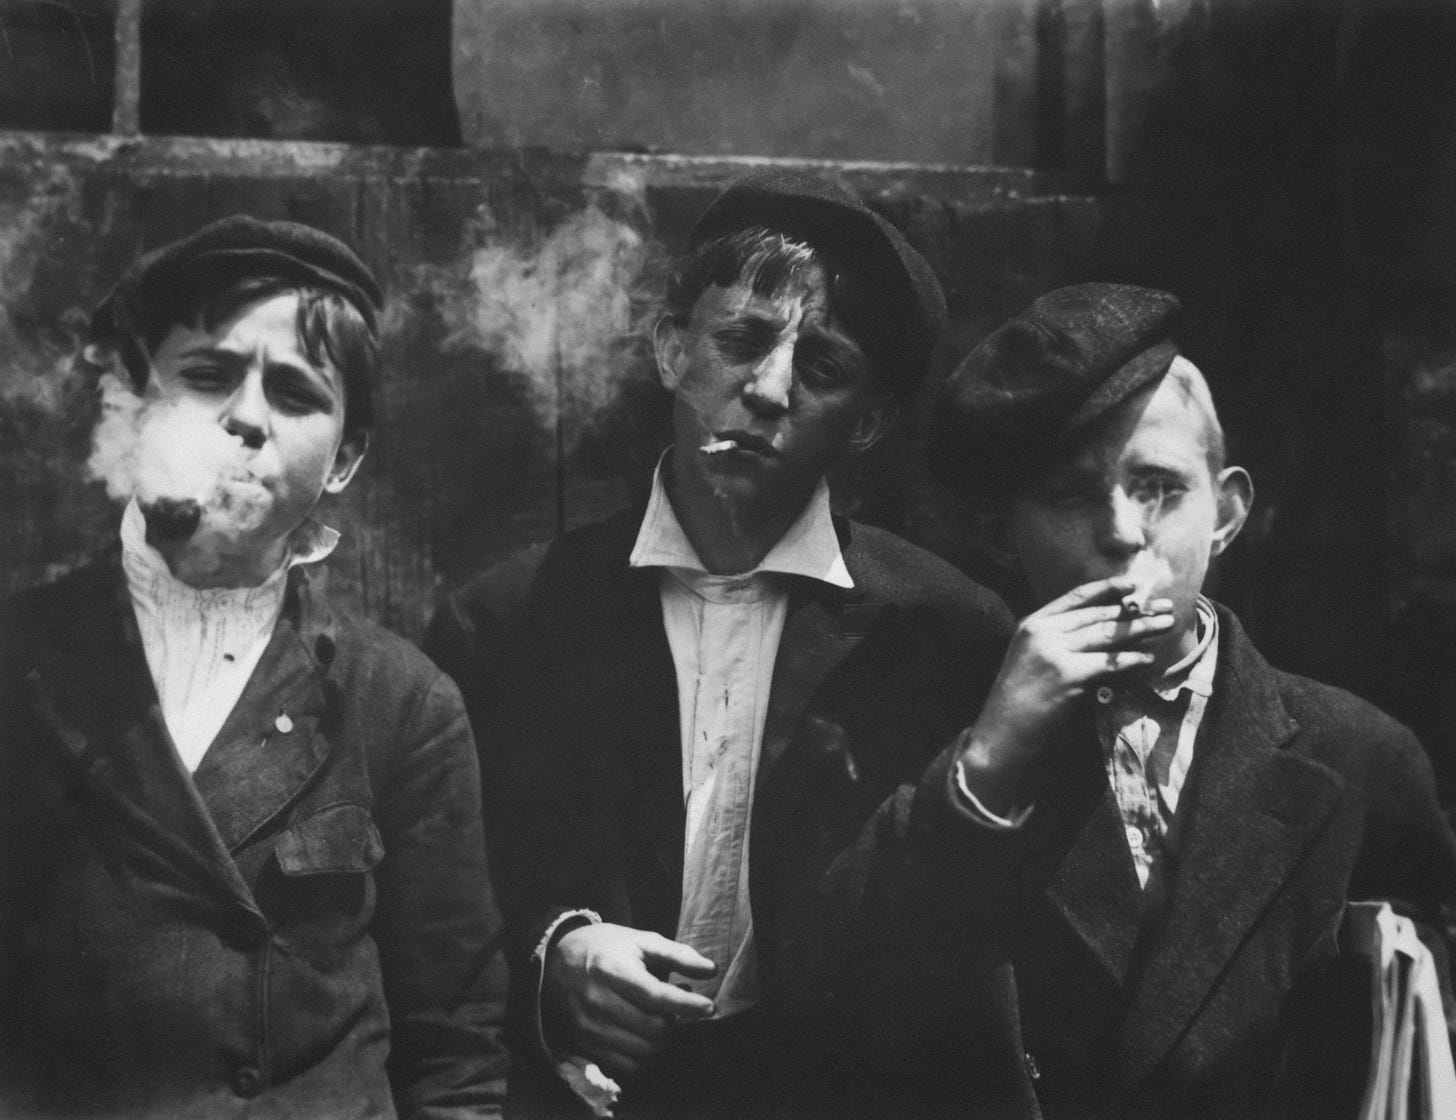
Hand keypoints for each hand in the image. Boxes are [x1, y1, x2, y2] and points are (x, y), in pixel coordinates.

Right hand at [543, 922, 716, 1077]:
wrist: (555, 959)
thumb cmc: (606, 947)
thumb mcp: (640, 940)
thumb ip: (677, 954)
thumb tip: (711, 970)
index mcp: (611, 968)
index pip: (655, 995)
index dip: (686, 1004)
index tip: (709, 1007)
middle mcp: (596, 1000)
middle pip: (652, 1028)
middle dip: (677, 1023)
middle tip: (682, 1010)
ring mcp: (588, 1026)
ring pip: (643, 1051)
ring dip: (664, 1041)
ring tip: (665, 1021)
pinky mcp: (584, 1045)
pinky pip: (626, 1066)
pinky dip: (646, 1057)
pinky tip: (648, 1037)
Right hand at [958, 577, 1174, 812]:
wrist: (1001, 734)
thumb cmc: (1019, 702)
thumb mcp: (1031, 659)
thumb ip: (1058, 641)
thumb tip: (1104, 631)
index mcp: (1032, 623)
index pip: (1075, 597)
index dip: (1107, 588)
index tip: (1134, 585)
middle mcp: (1042, 631)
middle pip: (1097, 615)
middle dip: (1135, 611)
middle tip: (1165, 608)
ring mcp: (1054, 651)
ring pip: (1106, 634)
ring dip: (1141, 629)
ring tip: (1166, 626)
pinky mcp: (1068, 674)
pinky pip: (1108, 663)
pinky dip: (1131, 661)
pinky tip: (1148, 659)